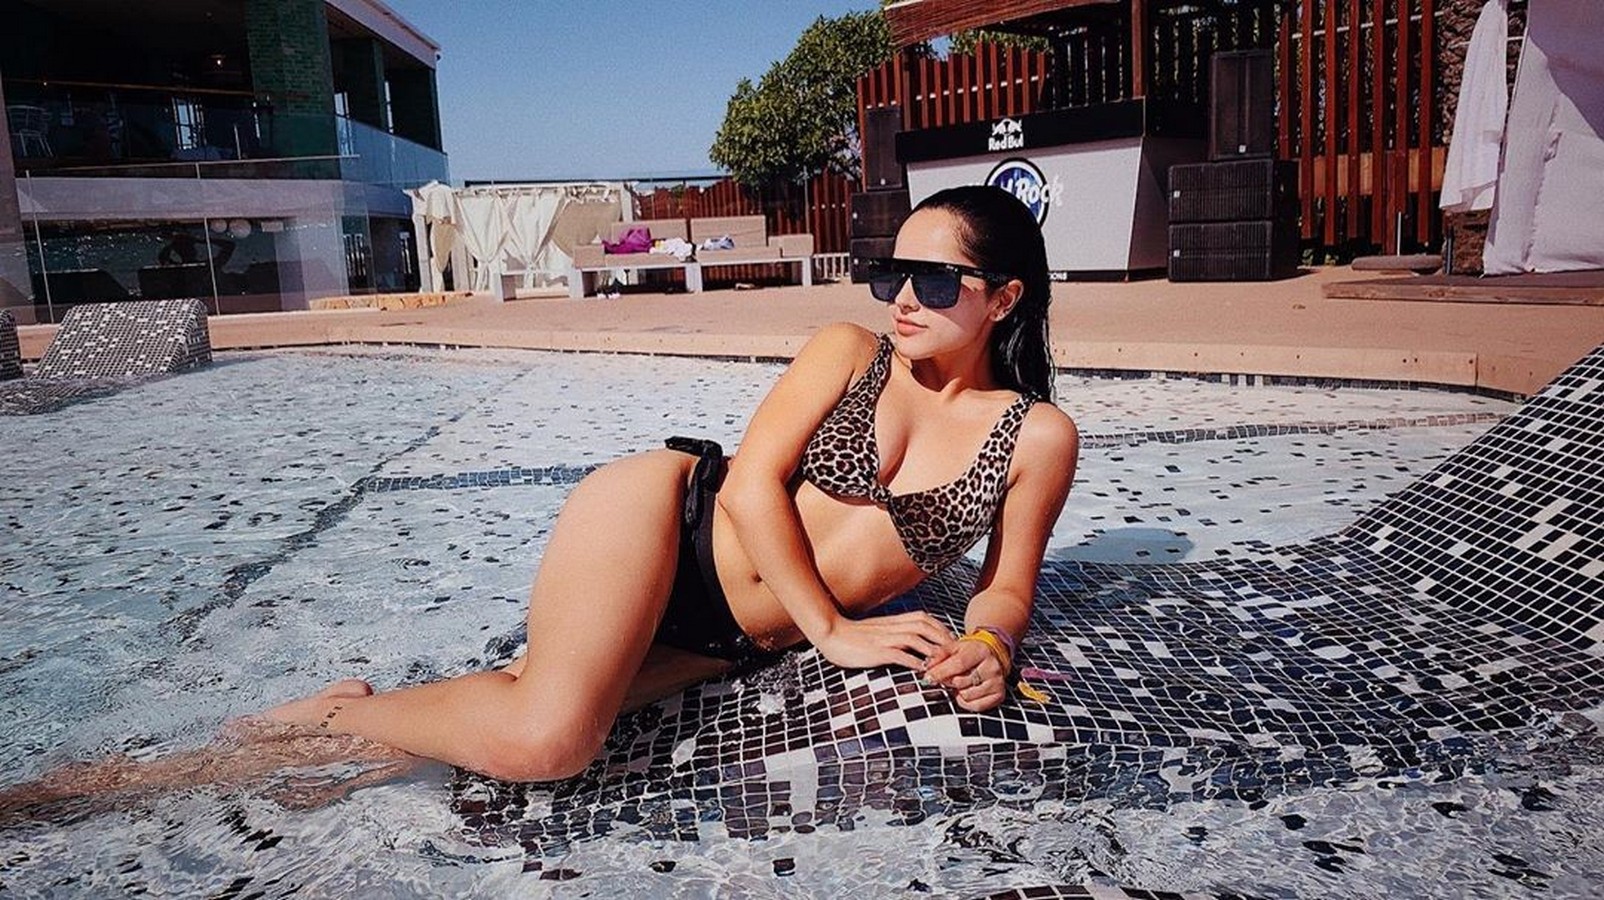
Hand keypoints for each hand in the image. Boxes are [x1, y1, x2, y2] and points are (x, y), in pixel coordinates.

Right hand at [815, 611, 954, 669]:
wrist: (832, 633)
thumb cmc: (854, 635)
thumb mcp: (879, 630)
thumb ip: (895, 632)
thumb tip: (911, 643)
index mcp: (895, 620)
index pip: (926, 619)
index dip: (942, 630)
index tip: (952, 643)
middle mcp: (894, 626)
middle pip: (927, 627)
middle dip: (944, 640)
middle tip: (956, 656)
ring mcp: (887, 638)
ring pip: (918, 640)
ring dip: (934, 652)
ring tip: (945, 665)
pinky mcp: (879, 651)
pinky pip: (902, 656)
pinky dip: (916, 664)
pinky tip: (924, 673)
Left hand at [922, 638, 1007, 711]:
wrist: (993, 655)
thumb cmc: (971, 652)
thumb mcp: (955, 647)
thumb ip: (939, 655)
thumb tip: (927, 667)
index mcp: (980, 651)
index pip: (958, 664)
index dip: (940, 672)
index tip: (927, 678)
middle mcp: (992, 667)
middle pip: (959, 682)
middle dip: (948, 681)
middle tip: (950, 676)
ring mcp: (997, 682)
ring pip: (966, 695)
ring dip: (958, 691)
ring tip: (962, 682)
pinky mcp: (999, 695)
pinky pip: (975, 706)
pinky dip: (966, 701)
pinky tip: (968, 690)